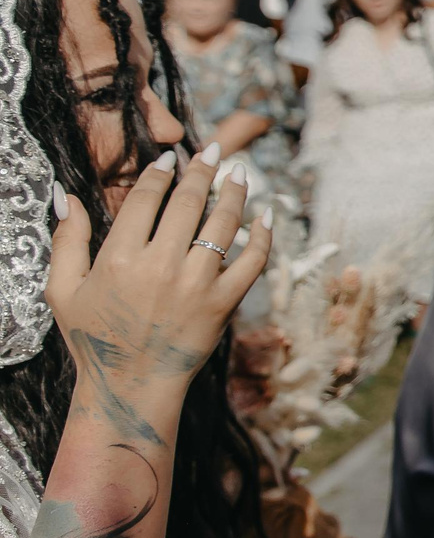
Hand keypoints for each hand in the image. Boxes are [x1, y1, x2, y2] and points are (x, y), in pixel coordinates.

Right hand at [48, 146, 270, 425]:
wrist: (131, 386)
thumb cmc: (94, 339)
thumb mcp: (63, 291)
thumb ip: (67, 240)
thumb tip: (66, 194)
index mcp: (119, 258)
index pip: (146, 199)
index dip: (160, 174)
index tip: (169, 159)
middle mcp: (160, 266)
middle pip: (188, 203)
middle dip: (201, 170)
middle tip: (212, 151)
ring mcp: (197, 284)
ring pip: (223, 224)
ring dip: (235, 193)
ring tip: (240, 173)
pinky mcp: (224, 303)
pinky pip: (252, 260)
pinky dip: (263, 235)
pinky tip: (265, 214)